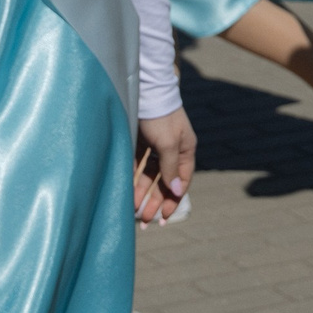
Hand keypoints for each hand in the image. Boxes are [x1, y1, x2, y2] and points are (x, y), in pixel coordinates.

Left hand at [134, 107, 196, 224]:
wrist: (144, 90)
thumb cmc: (160, 116)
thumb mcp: (168, 144)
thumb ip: (171, 168)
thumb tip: (177, 191)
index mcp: (185, 150)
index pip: (181, 181)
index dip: (173, 200)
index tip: (162, 217)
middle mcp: (172, 150)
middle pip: (164, 182)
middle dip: (155, 201)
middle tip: (144, 222)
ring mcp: (156, 147)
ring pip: (149, 176)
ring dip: (142, 193)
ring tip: (132, 210)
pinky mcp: (140, 142)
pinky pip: (137, 167)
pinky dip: (133, 179)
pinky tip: (126, 192)